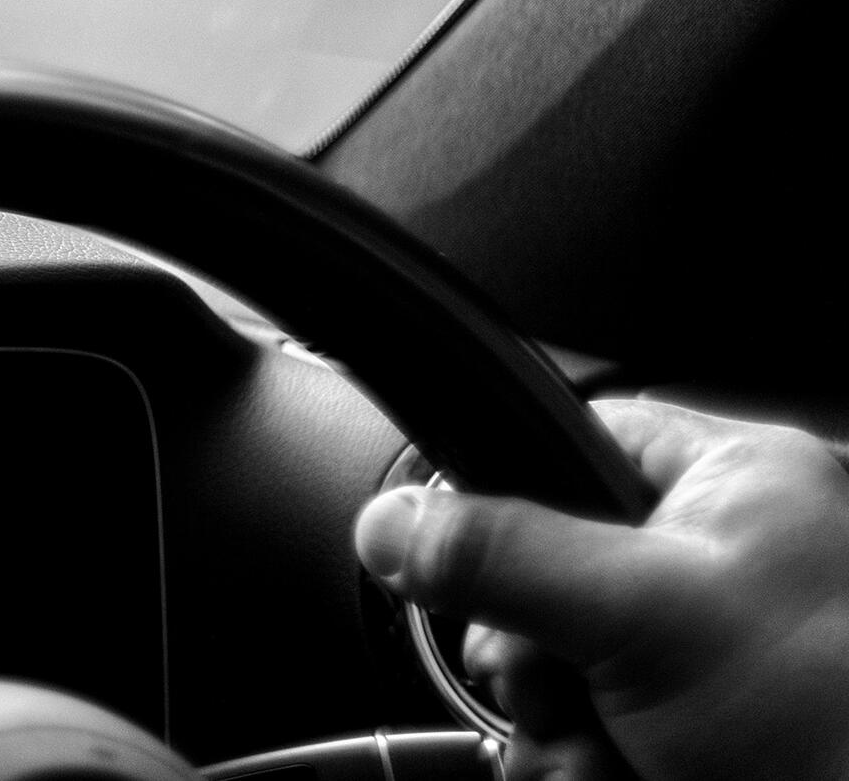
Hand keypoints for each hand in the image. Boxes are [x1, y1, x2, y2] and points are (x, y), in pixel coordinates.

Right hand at [353, 399, 848, 780]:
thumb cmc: (838, 710)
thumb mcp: (643, 612)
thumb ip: (503, 554)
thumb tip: (389, 522)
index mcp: (734, 485)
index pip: (574, 446)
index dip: (507, 502)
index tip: (467, 561)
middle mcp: (726, 563)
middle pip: (550, 576)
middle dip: (529, 650)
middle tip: (548, 679)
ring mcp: (715, 656)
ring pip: (568, 668)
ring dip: (551, 724)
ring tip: (595, 751)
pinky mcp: (703, 731)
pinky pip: (598, 731)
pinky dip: (586, 764)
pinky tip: (611, 775)